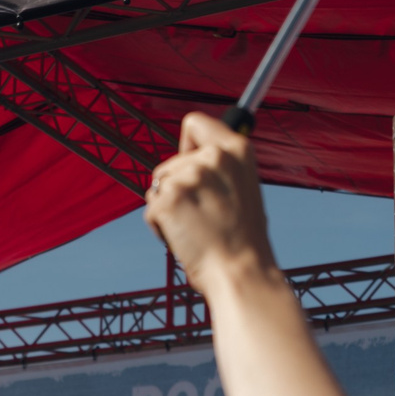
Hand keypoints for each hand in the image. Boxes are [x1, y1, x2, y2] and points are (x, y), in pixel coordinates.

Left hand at [144, 112, 276, 292]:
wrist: (241, 273)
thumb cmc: (243, 239)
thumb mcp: (244, 187)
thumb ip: (219, 167)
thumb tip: (192, 158)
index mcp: (237, 149)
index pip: (195, 122)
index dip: (186, 145)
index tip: (189, 163)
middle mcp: (213, 157)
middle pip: (170, 164)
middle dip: (175, 188)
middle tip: (201, 216)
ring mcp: (189, 177)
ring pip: (158, 187)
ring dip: (168, 208)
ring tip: (194, 229)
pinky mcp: (168, 200)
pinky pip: (151, 209)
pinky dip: (160, 227)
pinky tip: (183, 239)